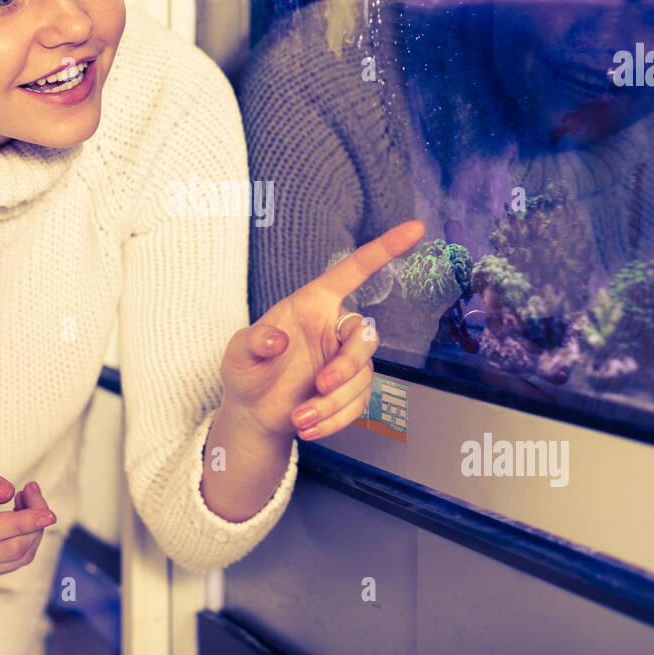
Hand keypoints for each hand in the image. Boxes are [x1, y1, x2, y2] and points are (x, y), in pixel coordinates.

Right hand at [0, 451, 56, 580]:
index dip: (22, 522)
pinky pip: (14, 561)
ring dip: (33, 529)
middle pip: (8, 549)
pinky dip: (27, 538)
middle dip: (34, 521)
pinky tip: (18, 513)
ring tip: (25, 496)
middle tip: (32, 488)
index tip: (49, 512)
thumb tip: (7, 492)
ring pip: (16, 558)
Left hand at [219, 219, 425, 441]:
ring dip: (333, 403)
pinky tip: (309, 427)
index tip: (416, 227)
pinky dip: (336, 419)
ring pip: (362, 378)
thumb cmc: (246, 372)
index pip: (354, 270)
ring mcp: (345, 360)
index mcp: (313, 304)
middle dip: (347, 365)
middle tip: (320, 385)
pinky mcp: (350, 390)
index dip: (385, 249)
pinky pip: (359, 404)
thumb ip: (253, 341)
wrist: (253, 414)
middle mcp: (334, 327)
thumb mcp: (237, 355)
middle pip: (366, 338)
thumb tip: (277, 338)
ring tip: (300, 418)